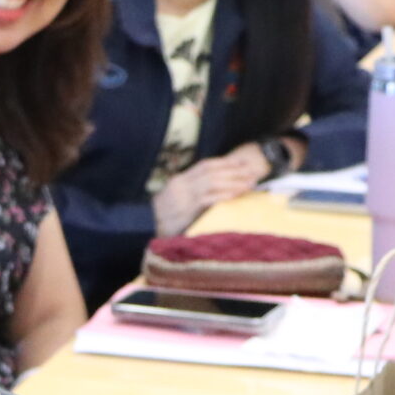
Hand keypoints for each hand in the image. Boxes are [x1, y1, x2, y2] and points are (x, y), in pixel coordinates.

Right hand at [152, 150, 266, 234]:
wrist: (141, 231)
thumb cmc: (162, 222)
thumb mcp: (174, 203)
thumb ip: (190, 194)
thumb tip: (213, 189)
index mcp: (178, 181)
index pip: (205, 166)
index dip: (225, 163)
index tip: (242, 162)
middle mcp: (181, 185)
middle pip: (212, 172)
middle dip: (235, 171)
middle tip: (253, 172)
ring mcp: (183, 197)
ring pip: (213, 182)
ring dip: (235, 181)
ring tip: (251, 183)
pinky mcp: (186, 211)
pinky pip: (210, 198)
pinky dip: (226, 194)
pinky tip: (238, 194)